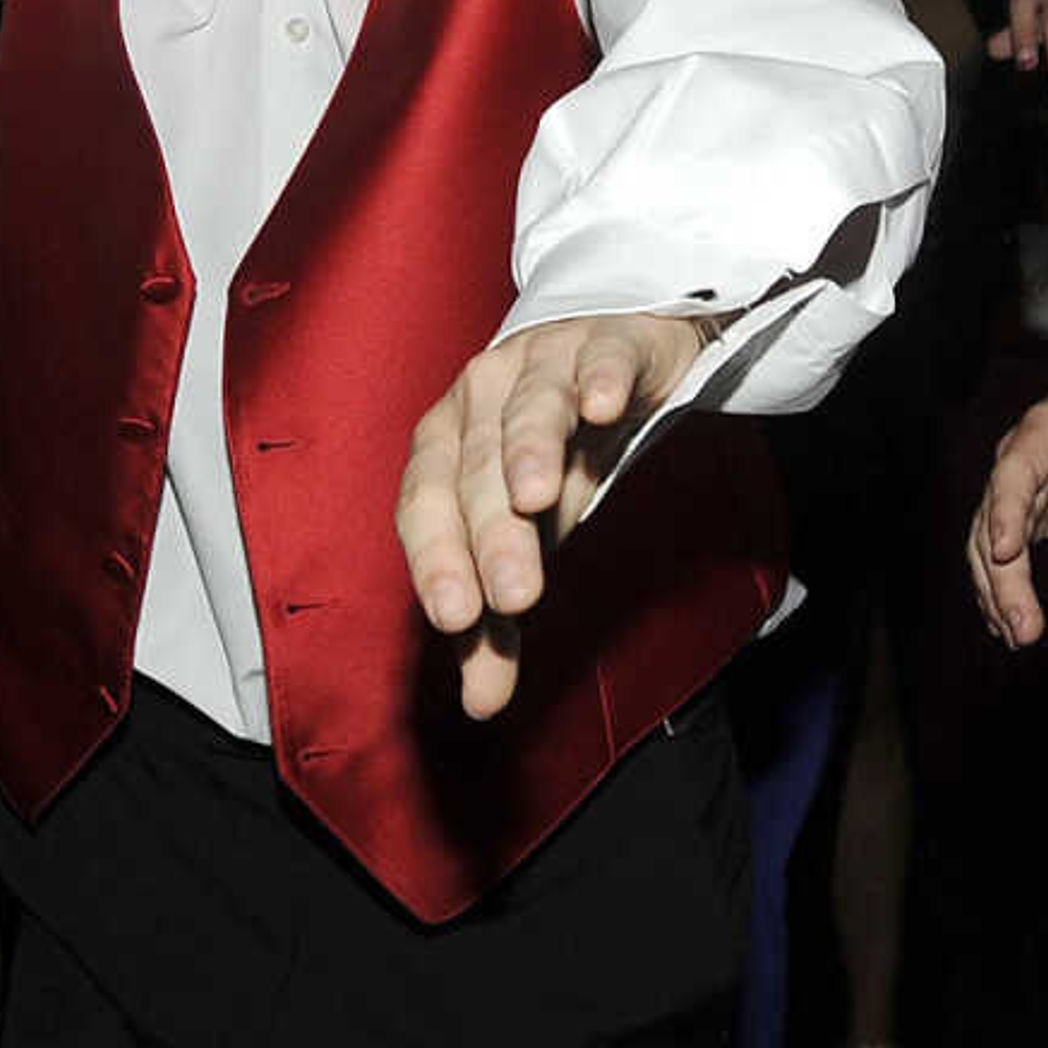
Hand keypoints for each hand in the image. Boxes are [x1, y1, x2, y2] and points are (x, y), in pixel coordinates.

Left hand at [397, 310, 712, 719]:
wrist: (620, 352)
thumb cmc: (559, 453)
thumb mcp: (530, 537)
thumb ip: (500, 619)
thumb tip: (481, 706)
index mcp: (447, 443)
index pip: (426, 503)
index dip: (436, 558)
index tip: (456, 620)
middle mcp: (482, 396)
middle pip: (479, 468)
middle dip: (494, 533)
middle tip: (514, 597)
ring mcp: (544, 360)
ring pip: (531, 408)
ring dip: (532, 450)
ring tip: (538, 500)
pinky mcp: (610, 341)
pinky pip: (601, 358)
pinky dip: (600, 379)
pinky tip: (603, 408)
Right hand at [967, 369, 1047, 646]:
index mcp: (1044, 432)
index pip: (1014, 473)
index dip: (1005, 511)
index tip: (1004, 552)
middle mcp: (1017, 460)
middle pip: (993, 520)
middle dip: (1003, 576)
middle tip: (1024, 628)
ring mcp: (1017, 491)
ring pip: (989, 544)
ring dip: (999, 592)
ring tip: (1020, 638)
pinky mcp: (1026, 516)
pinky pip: (1003, 555)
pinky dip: (1003, 589)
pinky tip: (1010, 628)